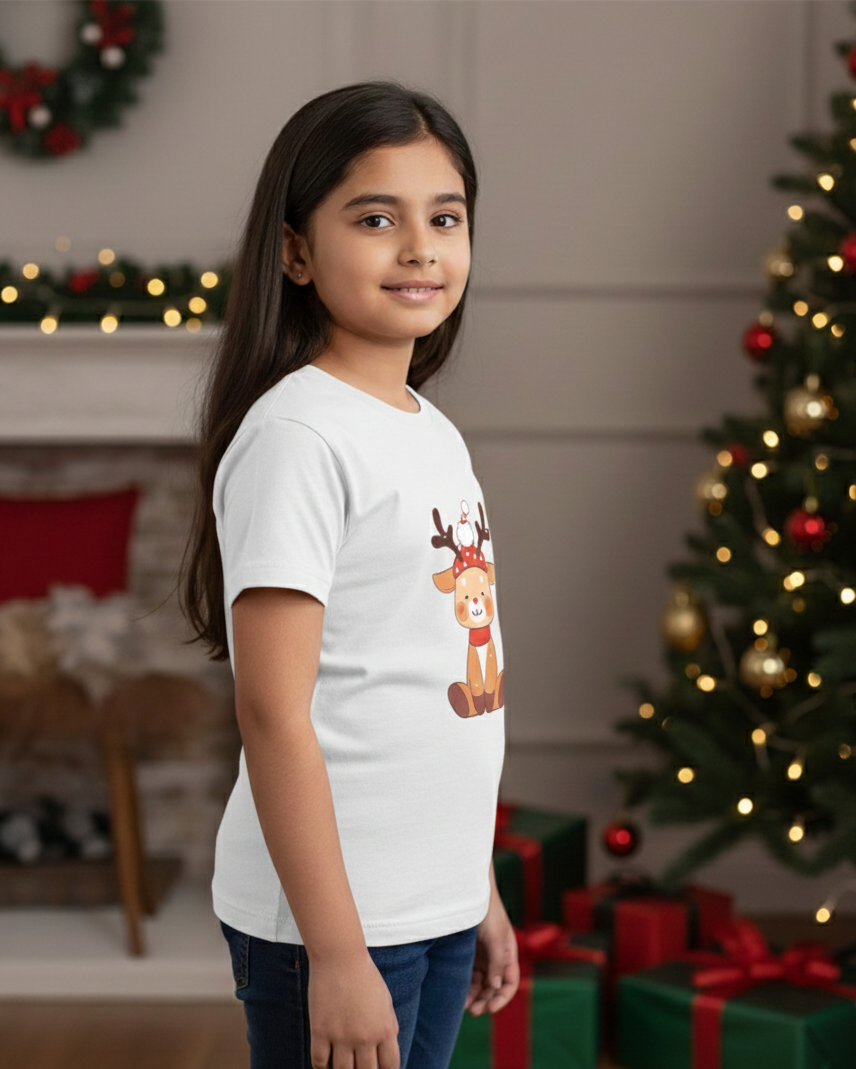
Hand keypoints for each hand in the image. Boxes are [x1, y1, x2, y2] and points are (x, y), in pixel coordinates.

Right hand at [308, 949, 399, 1068]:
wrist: (340, 957)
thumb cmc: (365, 976)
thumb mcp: (385, 1002)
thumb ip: (388, 1028)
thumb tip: (385, 1053)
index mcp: (385, 1029)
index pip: (390, 1066)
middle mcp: (365, 1037)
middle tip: (359, 1067)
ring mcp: (341, 1036)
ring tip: (343, 1066)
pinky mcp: (320, 1032)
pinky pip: (320, 1063)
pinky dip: (323, 1068)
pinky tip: (325, 1065)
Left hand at [464, 890, 519, 1015]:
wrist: (470, 894)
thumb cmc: (488, 913)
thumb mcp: (496, 938)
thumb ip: (497, 963)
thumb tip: (496, 986)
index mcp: (509, 954)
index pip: (510, 983)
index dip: (502, 998)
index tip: (490, 1008)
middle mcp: (497, 957)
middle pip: (494, 986)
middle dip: (486, 1000)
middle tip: (474, 1011)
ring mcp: (484, 955)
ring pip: (481, 982)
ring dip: (475, 995)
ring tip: (464, 1007)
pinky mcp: (471, 952)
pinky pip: (470, 974)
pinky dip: (467, 985)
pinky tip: (459, 994)